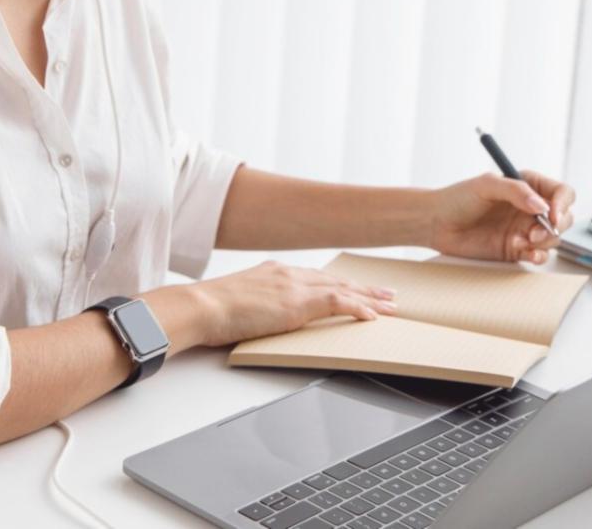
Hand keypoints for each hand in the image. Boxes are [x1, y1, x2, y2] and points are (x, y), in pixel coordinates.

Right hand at [187, 261, 397, 346]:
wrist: (200, 307)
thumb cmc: (209, 310)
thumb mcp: (237, 303)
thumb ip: (255, 306)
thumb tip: (258, 318)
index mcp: (274, 273)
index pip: (316, 278)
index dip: (339, 285)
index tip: (355, 290)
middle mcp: (288, 274)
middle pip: (335, 281)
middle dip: (363, 289)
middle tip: (387, 296)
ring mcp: (294, 286)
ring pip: (343, 290)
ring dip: (370, 299)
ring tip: (391, 307)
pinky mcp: (297, 302)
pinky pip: (337, 303)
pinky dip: (357, 309)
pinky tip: (372, 316)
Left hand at [428, 171, 577, 264]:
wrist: (437, 223)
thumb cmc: (458, 198)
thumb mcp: (486, 185)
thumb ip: (516, 191)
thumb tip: (540, 205)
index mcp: (528, 186)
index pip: (561, 193)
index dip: (563, 203)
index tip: (553, 214)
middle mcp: (530, 208)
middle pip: (564, 217)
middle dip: (555, 227)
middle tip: (535, 233)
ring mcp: (524, 230)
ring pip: (553, 238)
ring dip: (544, 242)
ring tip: (522, 242)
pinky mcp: (516, 249)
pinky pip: (538, 255)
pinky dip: (537, 256)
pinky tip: (527, 254)